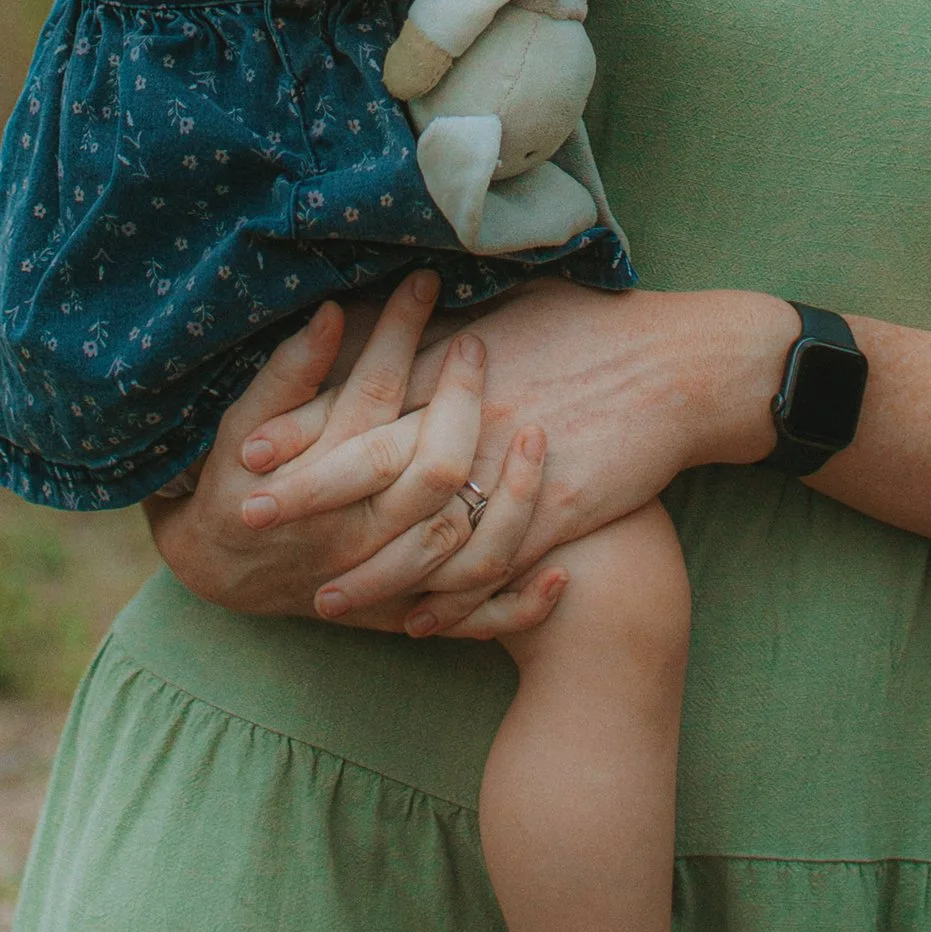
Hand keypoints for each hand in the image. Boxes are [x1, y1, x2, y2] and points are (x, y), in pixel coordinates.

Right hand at [148, 277, 563, 638]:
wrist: (224, 569)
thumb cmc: (233, 483)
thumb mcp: (240, 425)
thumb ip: (288, 373)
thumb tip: (329, 311)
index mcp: (318, 480)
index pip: (375, 394)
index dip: (401, 332)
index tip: (425, 281)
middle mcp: (359, 536)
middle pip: (434, 470)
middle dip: (463, 399)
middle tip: (478, 342)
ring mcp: (389, 581)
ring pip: (467, 545)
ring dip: (511, 493)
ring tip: (537, 435)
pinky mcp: (409, 612)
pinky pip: (477, 619)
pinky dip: (521, 606)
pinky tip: (561, 575)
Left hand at [242, 277, 793, 634]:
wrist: (679, 365)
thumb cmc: (593, 323)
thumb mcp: (510, 309)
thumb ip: (445, 332)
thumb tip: (385, 323)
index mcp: (463, 362)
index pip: (366, 396)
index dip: (305, 425)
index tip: (251, 449)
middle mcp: (480, 417)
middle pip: (376, 461)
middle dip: (310, 495)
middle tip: (251, 519)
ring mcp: (517, 471)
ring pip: (428, 533)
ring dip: (371, 571)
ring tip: (322, 597)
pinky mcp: (556, 514)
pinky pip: (492, 568)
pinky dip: (450, 601)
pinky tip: (413, 621)